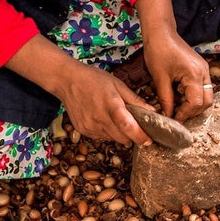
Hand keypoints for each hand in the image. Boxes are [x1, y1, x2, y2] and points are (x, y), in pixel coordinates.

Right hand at [4, 34, 151, 145]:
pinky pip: (101, 137)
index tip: (148, 141)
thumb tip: (153, 112)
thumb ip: (135, 100)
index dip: (140, 136)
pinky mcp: (83, 130)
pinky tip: (103, 118)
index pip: (127, 126)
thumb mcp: (118, 84)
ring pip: (112, 139)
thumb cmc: (94, 79)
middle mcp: (99, 118)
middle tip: (135, 127)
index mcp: (111, 104)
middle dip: (132, 136)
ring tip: (115, 118)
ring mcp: (89, 126)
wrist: (67, 80)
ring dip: (119, 133)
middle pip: (122, 138)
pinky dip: (107, 132)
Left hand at [137, 0, 213, 121]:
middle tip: (177, 116)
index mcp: (194, 74)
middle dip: (192, 112)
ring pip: (206, 96)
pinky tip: (179, 97)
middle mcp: (204, 73)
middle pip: (206, 102)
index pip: (196, 103)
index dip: (185, 114)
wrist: (161, 32)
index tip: (173, 119)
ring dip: (193, 105)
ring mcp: (204, 70)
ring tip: (177, 107)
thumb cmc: (158, 51)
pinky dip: (193, 96)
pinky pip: (202, 88)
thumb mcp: (160, 78)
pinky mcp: (201, 69)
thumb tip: (167, 116)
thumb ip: (166, 99)